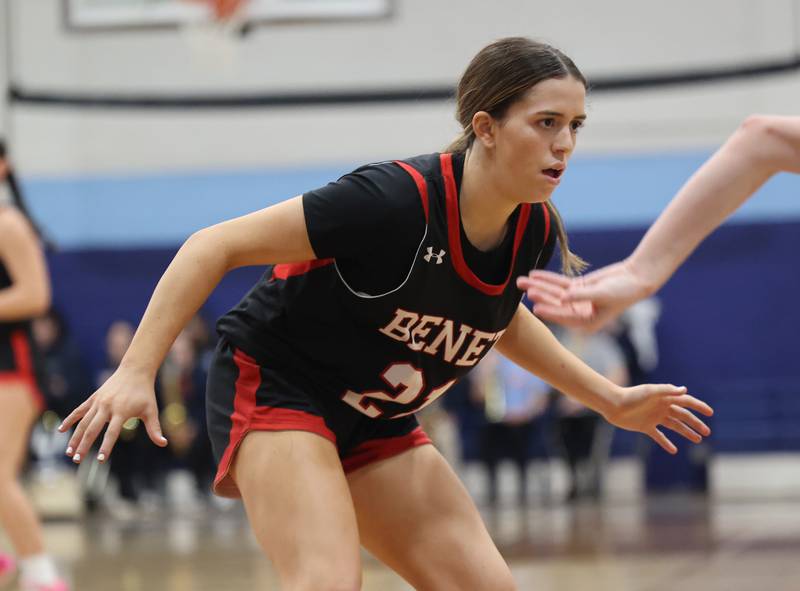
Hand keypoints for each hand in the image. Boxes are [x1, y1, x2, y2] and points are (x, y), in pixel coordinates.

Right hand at [58, 368, 167, 463]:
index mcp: (122, 411)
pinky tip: (61, 431)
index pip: (111, 433)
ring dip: (75, 438)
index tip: (100, 460)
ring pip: (83, 422)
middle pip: (92, 429)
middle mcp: (107, 407)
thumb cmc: (145, 394)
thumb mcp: (151, 411)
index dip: (106, 447)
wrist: (135, 371)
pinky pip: (79, 411)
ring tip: (69, 452)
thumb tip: (163, 444)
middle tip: (77, 461)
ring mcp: (98, 402)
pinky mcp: (93, 398)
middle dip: (84, 446)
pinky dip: (70, 420)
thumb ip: (155, 429)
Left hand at [516, 259, 653, 331]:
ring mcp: (576, 301)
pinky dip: (547, 279)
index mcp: (586, 323)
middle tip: (522, 288)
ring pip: (554, 292)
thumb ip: (582, 295)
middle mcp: (578, 314)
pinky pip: (559, 283)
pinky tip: (534, 275)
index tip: (535, 306)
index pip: (563, 316)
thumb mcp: (602, 294)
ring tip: (521, 280)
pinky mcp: (577, 289)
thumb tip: (564, 297)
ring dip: (538, 285)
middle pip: (554, 303)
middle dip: (539, 294)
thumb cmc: (623, 290)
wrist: (635, 278)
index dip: (549, 311)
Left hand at [604, 384, 712, 453]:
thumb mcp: (650, 391)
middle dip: (695, 423)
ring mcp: (654, 417)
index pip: (686, 402)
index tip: (710, 413)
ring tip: (698, 440)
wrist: (613, 405)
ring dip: (686, 432)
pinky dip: (666, 443)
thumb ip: (667, 390)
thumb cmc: (631, 396)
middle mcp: (661, 407)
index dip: (698, 407)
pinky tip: (674, 450)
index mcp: (665, 397)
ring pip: (674, 426)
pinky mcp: (646, 427)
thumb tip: (684, 390)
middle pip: (683, 416)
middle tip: (707, 432)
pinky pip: (659, 436)